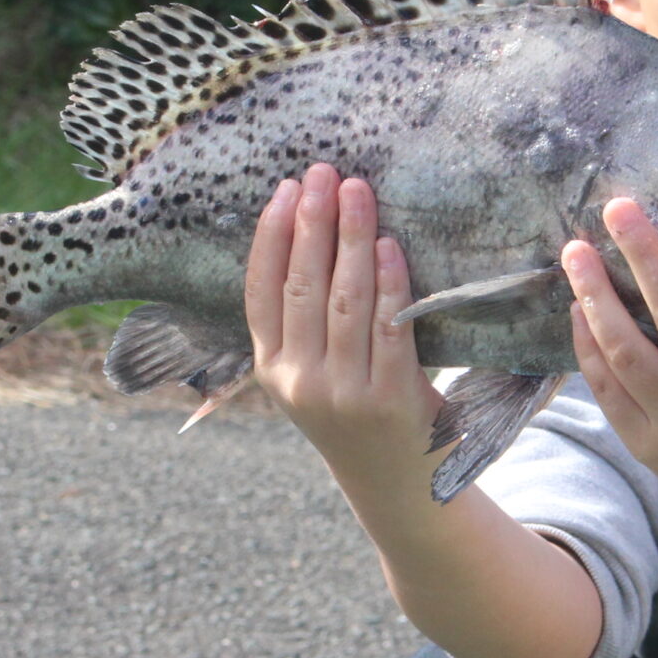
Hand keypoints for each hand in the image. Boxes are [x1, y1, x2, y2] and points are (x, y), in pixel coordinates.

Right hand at [245, 164, 444, 491]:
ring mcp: (343, 393)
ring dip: (351, 238)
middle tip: (325, 172)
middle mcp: (298, 381)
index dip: (271, 236)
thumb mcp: (312, 375)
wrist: (397, 484)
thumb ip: (305, 322)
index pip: (260, 291)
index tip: (287, 188)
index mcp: (271, 368)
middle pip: (301, 286)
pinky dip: (389, 283)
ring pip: (343, 300)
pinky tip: (389, 245)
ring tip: (358, 191)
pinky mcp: (389, 399)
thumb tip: (317, 229)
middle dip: (313, 222)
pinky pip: (388, 328)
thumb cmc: (356, 412)